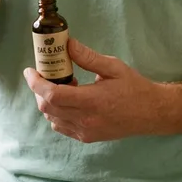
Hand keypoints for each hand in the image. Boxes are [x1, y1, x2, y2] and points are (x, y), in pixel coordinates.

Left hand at [23, 38, 162, 142]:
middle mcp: (85, 120)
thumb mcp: (113, 66)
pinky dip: (56, 112)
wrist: (151, 113)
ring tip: (63, 84)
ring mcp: (85, 132)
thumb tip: (67, 44)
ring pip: (52, 119)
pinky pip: (62, 126)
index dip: (35, 83)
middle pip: (47, 108)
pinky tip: (69, 99)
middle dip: (39, 90)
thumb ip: (88, 57)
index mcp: (92, 101)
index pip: (52, 95)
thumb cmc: (133, 86)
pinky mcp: (87, 137)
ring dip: (48, 101)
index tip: (30, 70)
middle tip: (46, 73)